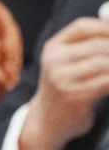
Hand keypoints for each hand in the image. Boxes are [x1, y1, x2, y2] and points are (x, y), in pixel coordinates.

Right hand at [19, 18, 108, 149]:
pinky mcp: (75, 98)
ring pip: (104, 64)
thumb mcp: (65, 63)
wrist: (46, 122)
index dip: (106, 27)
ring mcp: (63, 81)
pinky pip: (106, 83)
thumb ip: (86, 46)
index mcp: (52, 49)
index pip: (82, 27)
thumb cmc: (65, 89)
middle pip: (98, 45)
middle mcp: (54, 62)